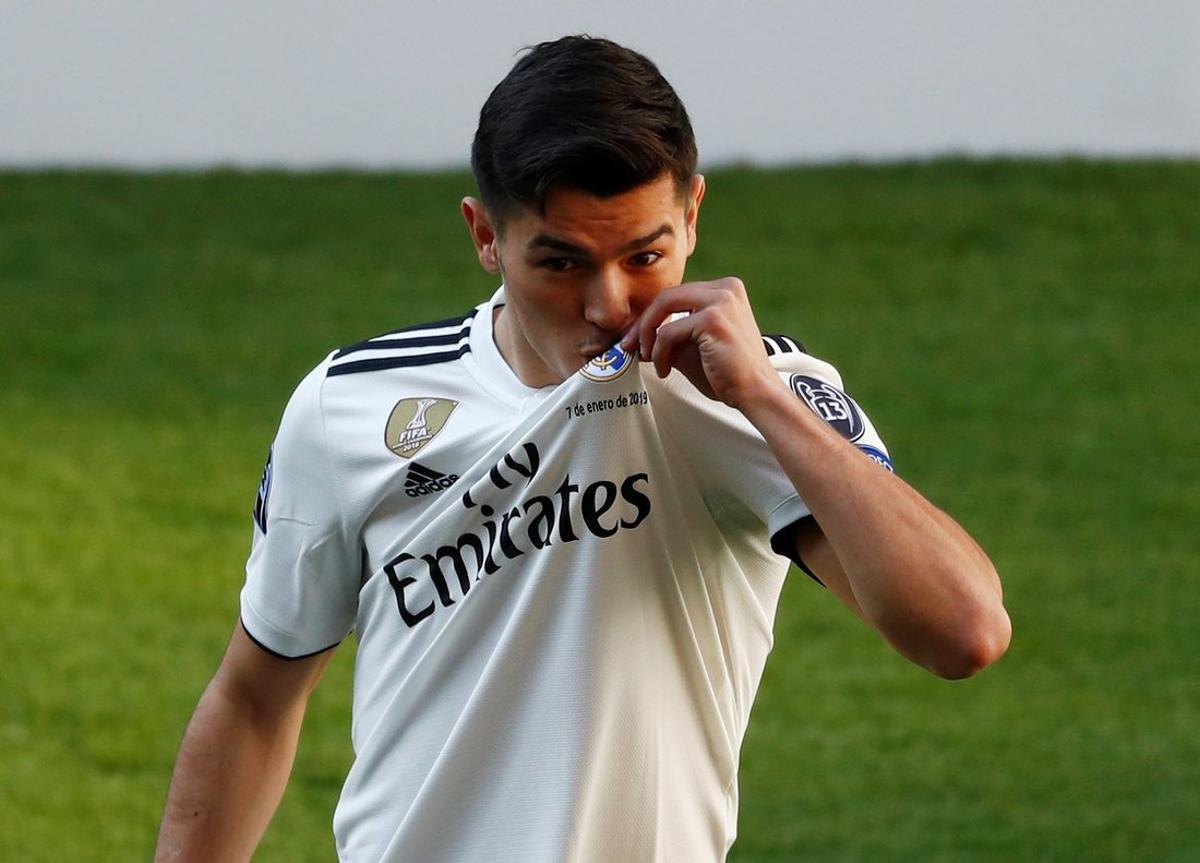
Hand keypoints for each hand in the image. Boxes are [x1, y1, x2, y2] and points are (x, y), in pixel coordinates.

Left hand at [619, 277, 782, 410]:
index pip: (675, 295)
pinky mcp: (713, 319)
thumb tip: (636, 338)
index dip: (650, 317)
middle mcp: (726, 288)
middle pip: (666, 296)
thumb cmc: (728, 374)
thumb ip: (668, 337)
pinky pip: (669, 332)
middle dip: (642, 323)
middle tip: (628, 346)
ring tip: (648, 359)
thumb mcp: (692, 348)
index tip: (635, 338)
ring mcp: (721, 301)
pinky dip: (659, 352)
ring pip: (663, 307)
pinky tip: (664, 369)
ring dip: (648, 336)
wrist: (756, 393)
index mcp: (724, 290)